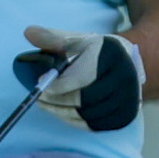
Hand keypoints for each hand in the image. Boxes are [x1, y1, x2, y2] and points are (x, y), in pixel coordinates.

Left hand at [21, 26, 143, 132]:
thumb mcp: (77, 40)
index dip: (57, 85)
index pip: (81, 77)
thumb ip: (53, 38)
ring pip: (88, 115)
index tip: (39, 85)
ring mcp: (127, 99)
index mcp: (112, 55)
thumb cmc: (97, 52)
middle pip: (84, 99)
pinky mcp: (125, 115)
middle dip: (56, 101)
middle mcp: (125, 78)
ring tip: (47, 105)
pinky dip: (75, 121)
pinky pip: (94, 125)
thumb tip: (28, 32)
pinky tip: (63, 112)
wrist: (129, 64)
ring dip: (62, 113)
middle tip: (40, 98)